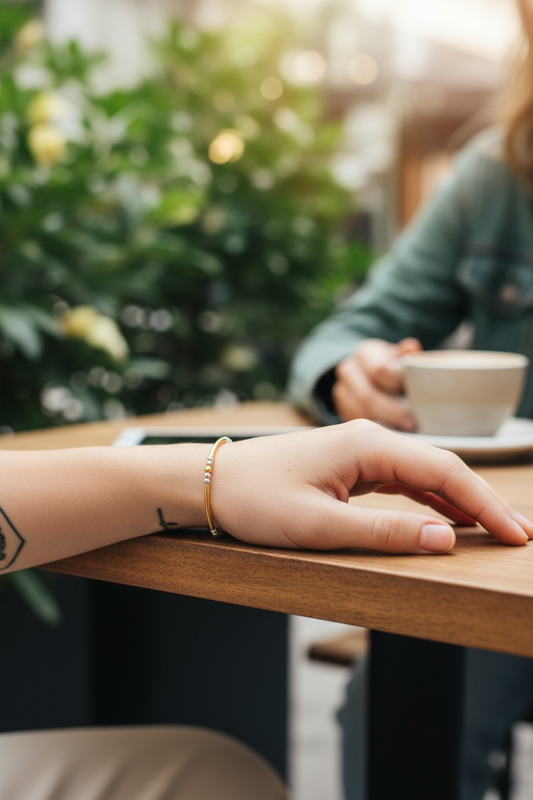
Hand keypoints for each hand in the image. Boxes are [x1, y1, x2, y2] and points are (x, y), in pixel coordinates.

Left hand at [212, 420, 532, 553]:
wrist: (211, 483)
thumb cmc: (256, 500)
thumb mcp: (320, 526)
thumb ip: (384, 533)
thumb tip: (446, 540)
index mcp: (367, 445)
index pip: (444, 472)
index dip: (486, 504)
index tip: (517, 534)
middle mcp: (369, 440)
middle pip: (441, 468)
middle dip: (482, 501)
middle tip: (519, 535)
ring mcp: (359, 451)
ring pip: (424, 474)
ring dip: (459, 501)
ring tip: (494, 529)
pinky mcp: (349, 465)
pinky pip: (402, 481)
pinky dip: (429, 500)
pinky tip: (447, 518)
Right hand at [332, 337, 421, 430]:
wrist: (368, 374)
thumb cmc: (391, 366)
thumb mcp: (399, 357)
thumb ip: (406, 354)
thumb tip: (412, 348)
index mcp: (365, 353)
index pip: (378, 369)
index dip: (396, 385)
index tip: (413, 396)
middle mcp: (349, 369)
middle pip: (366, 395)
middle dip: (391, 411)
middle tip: (411, 424)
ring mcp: (342, 390)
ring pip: (358, 411)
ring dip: (381, 423)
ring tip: (402, 431)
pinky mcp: (341, 408)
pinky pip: (354, 421)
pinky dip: (371, 429)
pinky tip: (387, 434)